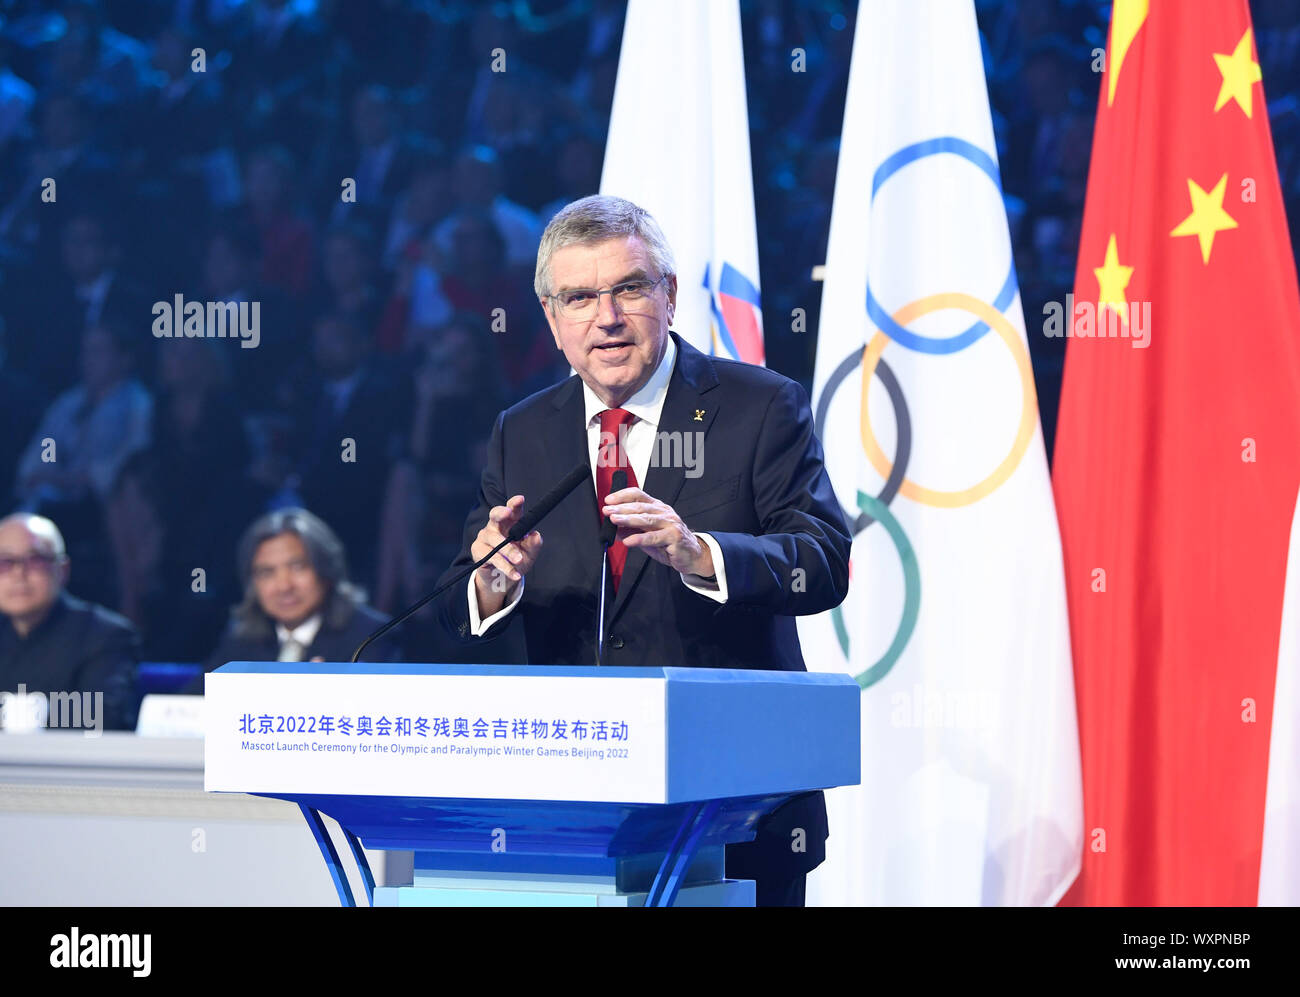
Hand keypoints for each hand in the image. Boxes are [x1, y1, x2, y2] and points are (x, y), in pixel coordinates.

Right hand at [471, 494, 542, 614]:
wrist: (502, 579)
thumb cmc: (517, 559)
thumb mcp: (530, 553)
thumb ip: (534, 544)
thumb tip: (535, 535)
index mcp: (510, 522)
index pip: (512, 510)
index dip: (515, 503)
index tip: (520, 499)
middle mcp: (496, 526)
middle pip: (495, 514)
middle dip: (501, 512)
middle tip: (508, 513)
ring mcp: (485, 537)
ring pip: (496, 540)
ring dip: (508, 550)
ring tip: (519, 560)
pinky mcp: (478, 550)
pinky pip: (492, 557)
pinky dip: (504, 566)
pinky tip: (514, 573)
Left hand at [601, 486, 713, 576]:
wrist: (692, 556)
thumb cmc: (670, 544)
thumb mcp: (647, 535)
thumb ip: (632, 531)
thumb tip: (614, 530)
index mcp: (658, 508)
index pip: (639, 495)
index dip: (623, 496)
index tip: (609, 500)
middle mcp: (665, 513)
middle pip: (640, 507)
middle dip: (621, 508)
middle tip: (607, 511)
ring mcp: (670, 524)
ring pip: (646, 520)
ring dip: (628, 519)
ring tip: (614, 521)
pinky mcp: (674, 537)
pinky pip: (654, 538)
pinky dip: (639, 539)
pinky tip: (628, 541)